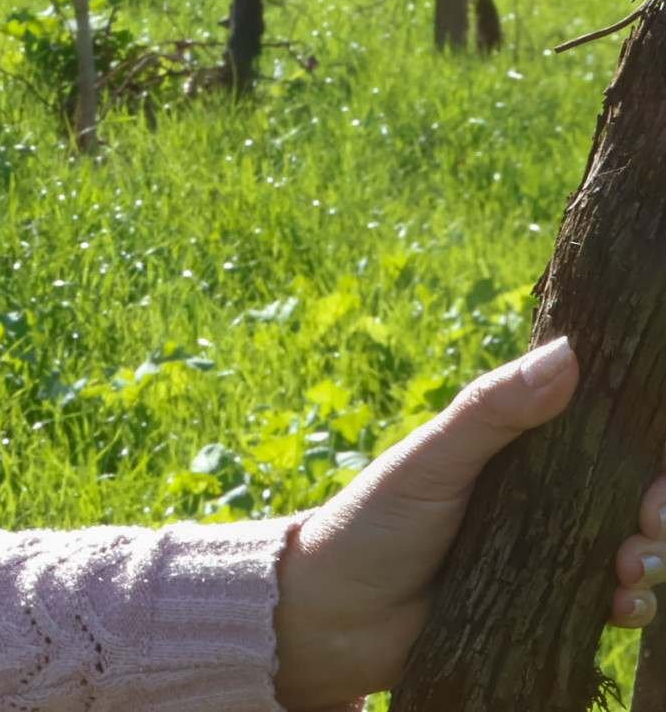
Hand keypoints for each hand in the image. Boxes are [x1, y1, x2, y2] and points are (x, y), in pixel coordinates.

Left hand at [270, 335, 664, 708]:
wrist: (333, 613)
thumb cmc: (372, 522)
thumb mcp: (431, 459)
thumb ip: (493, 411)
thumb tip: (567, 354)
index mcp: (517, 456)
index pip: (600, 442)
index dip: (641, 452)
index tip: (655, 464)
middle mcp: (541, 504)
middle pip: (629, 499)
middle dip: (657, 511)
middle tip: (650, 524)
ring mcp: (546, 557)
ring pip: (630, 552)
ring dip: (651, 559)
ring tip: (633, 568)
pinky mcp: (544, 609)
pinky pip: (606, 605)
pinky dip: (630, 604)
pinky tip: (623, 607)